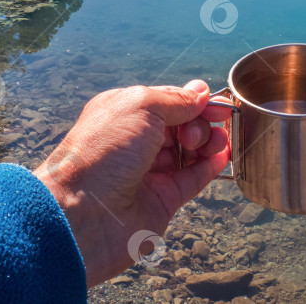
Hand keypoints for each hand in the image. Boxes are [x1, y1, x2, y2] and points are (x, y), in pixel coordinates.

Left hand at [33, 80, 231, 287]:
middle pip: (181, 125)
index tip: (216, 103)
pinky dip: (210, 166)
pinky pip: (192, 179)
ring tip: (215, 142)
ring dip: (208, 142)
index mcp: (125, 114)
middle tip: (202, 128)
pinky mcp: (162, 200)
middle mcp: (137, 142)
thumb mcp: (141, 106)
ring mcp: (150, 172)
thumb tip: (201, 93)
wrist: (82, 214)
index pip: (169, 101)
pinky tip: (223, 155)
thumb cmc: (103, 151)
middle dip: (200, 121)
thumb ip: (176, 99)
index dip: (194, 101)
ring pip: (189, 151)